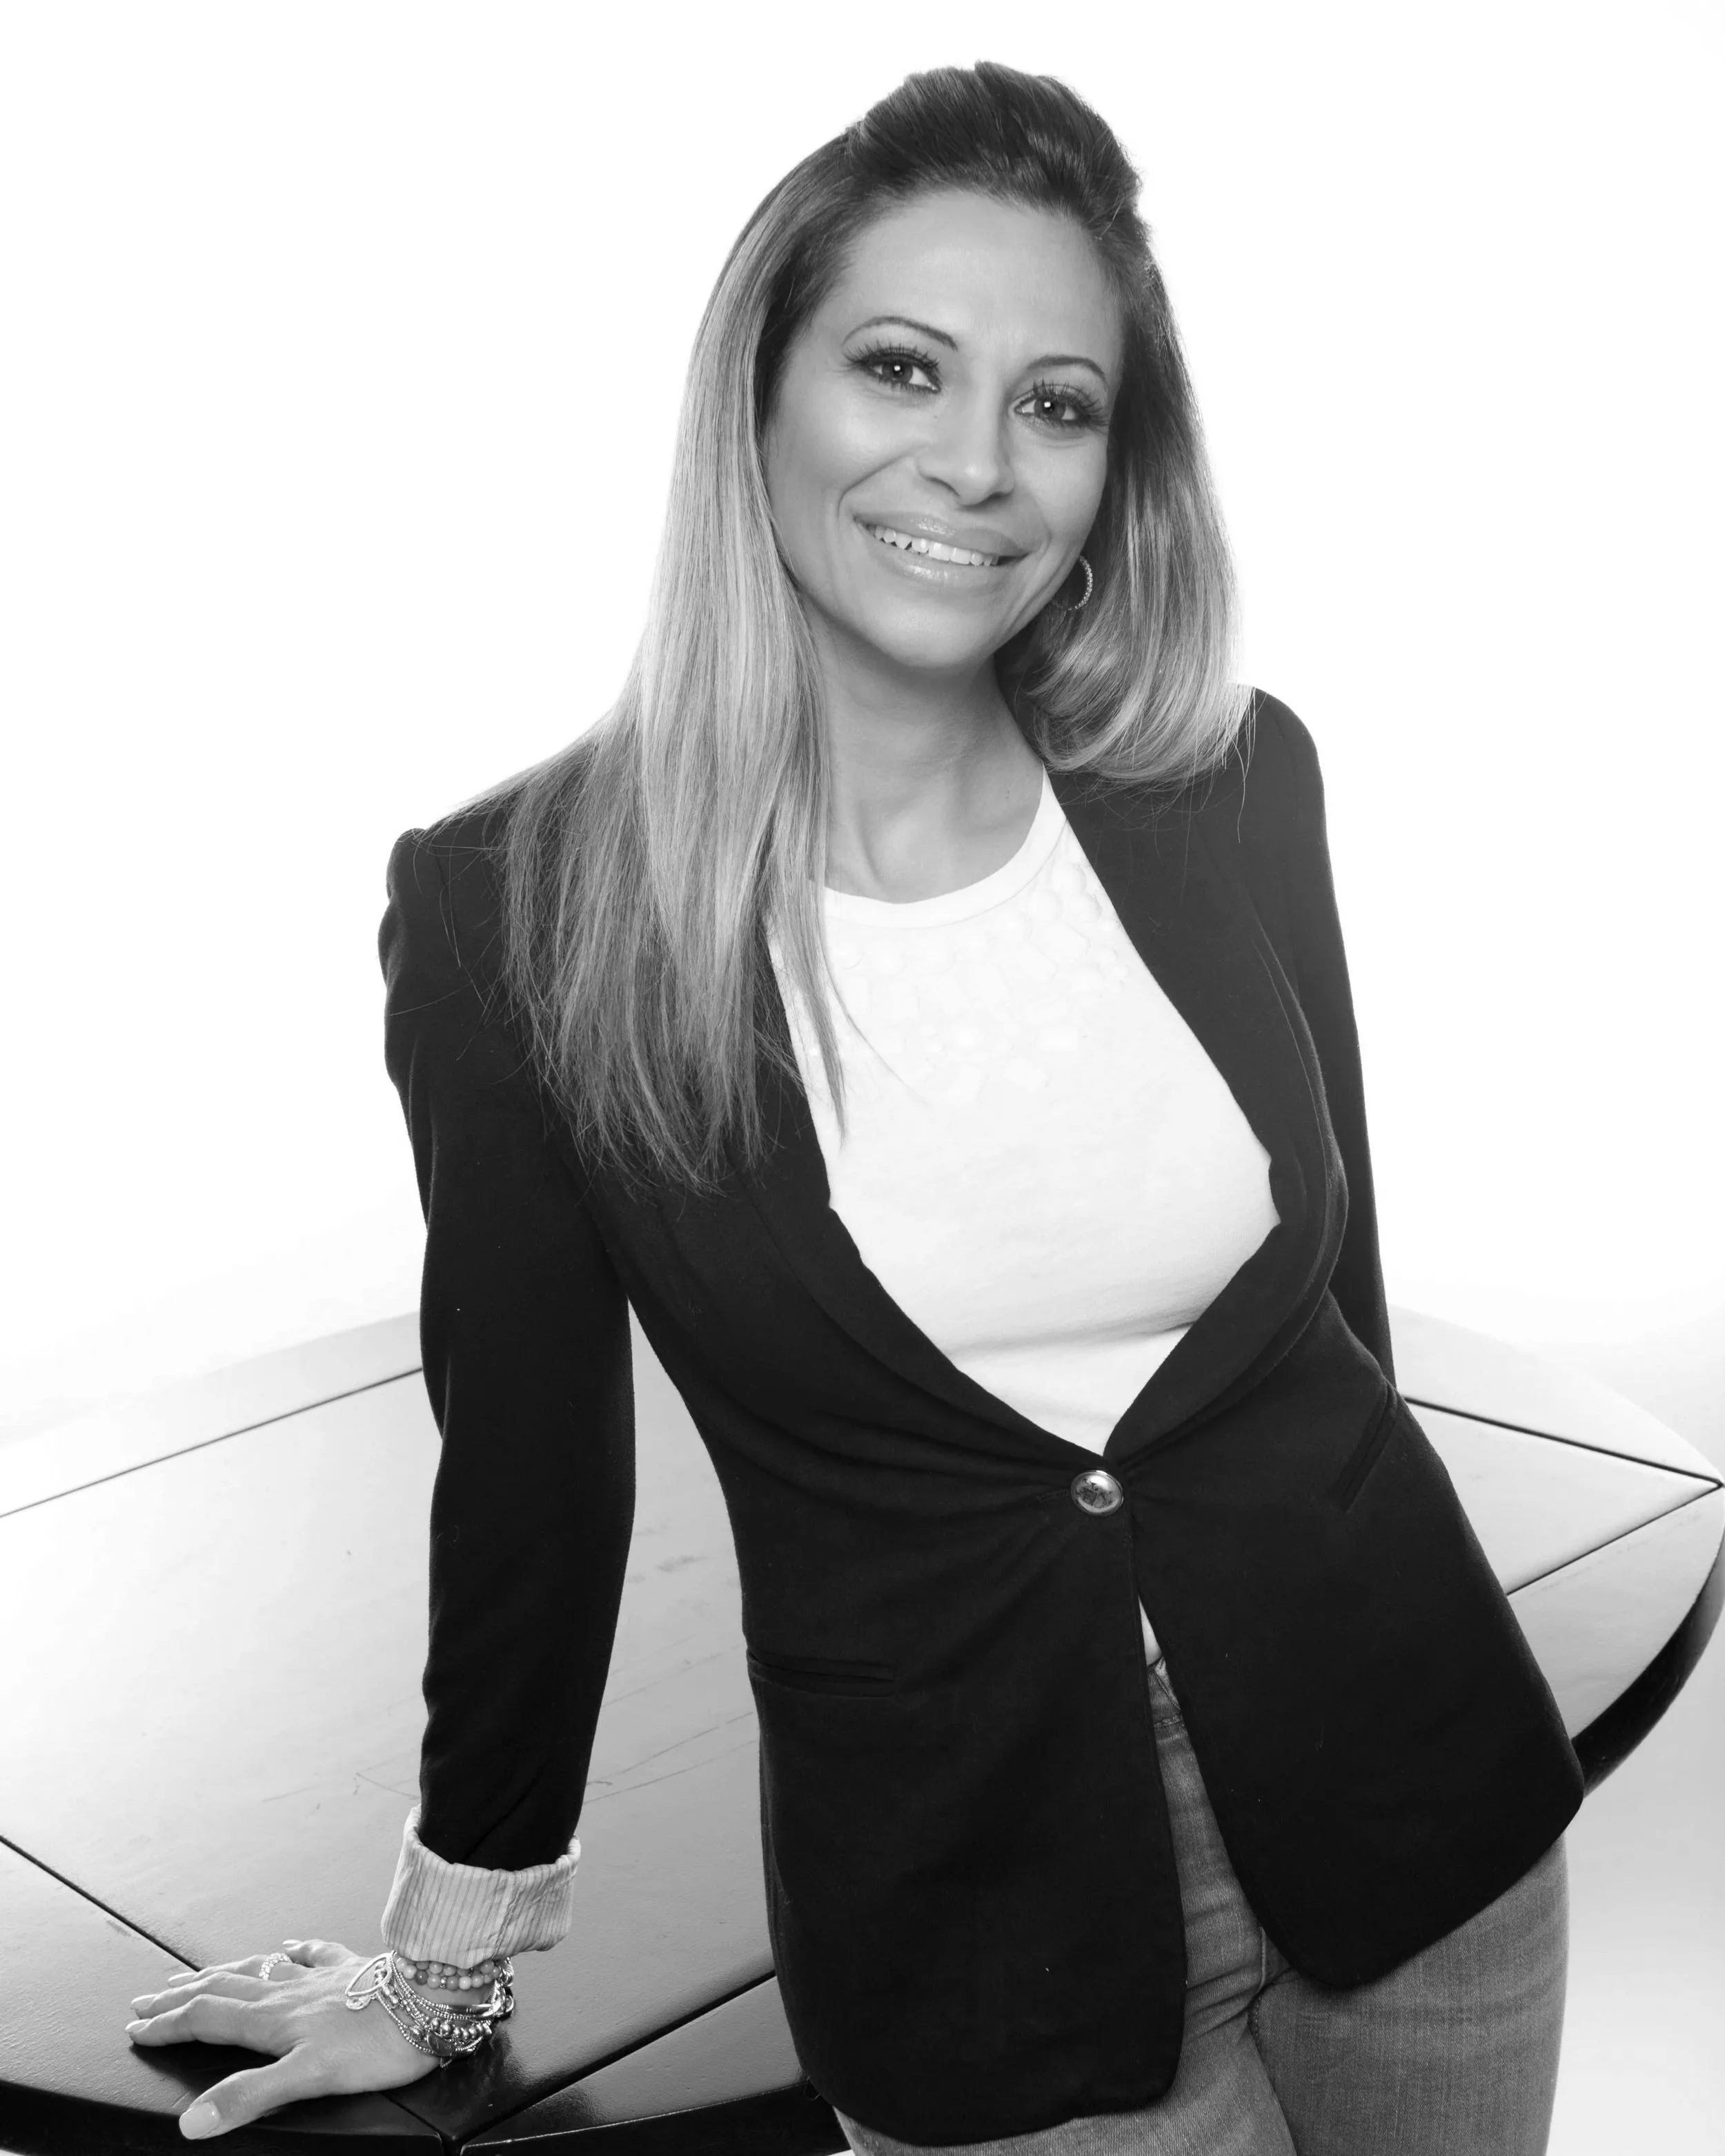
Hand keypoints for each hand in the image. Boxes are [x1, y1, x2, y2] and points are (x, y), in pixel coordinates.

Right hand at [125, 1938, 440, 2139]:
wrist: (432, 1999)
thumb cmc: (375, 2042)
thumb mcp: (306, 2078)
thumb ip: (249, 2096)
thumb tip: (192, 2121)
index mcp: (272, 2019)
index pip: (206, 2019)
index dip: (168, 2025)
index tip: (136, 2027)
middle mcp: (289, 1993)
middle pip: (222, 1990)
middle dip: (181, 1996)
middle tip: (147, 1997)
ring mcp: (320, 1977)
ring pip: (259, 1969)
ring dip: (223, 1972)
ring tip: (199, 1973)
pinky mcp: (352, 1969)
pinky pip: (314, 1954)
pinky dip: (294, 1950)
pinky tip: (290, 1943)